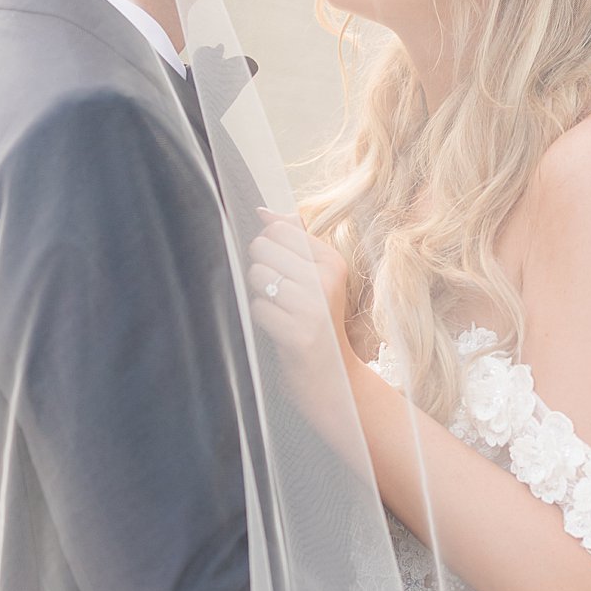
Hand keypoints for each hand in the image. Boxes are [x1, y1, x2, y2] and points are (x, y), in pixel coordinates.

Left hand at [247, 210, 356, 432]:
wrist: (333, 379)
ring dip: (260, 296)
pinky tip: (280, 330)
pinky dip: (262, 319)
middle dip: (261, 270)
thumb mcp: (316, 278)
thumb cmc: (317, 323)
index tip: (284, 272)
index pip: (279, 230)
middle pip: (263, 248)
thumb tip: (262, 211)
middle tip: (279, 294)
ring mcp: (313, 307)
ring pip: (258, 276)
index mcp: (332, 261)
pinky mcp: (298, 333)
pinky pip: (258, 308)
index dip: (269, 249)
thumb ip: (292, 242)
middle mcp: (326, 280)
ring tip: (281, 312)